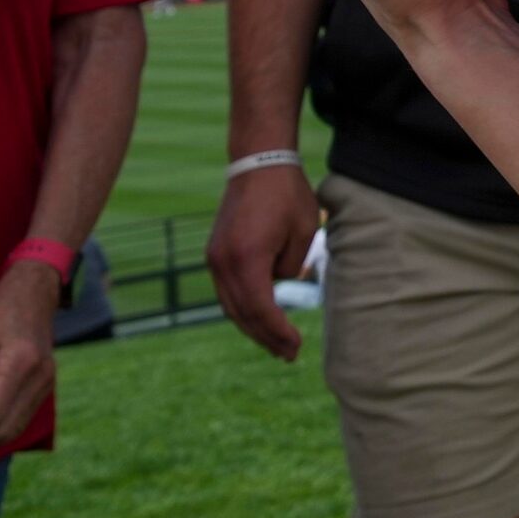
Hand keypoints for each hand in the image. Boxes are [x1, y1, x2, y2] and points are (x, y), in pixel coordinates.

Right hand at [207, 163, 318, 361]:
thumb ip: (291, 268)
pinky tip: (260, 319)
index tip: (296, 346)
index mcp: (247, 258)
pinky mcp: (214, 253)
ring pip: (231, 306)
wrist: (258, 163)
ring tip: (276, 345)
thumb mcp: (304, 233)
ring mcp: (214, 258)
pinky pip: (227, 291)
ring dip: (252, 327)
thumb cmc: (287, 194)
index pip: (261, 309)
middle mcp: (223, 262)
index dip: (278, 332)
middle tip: (288, 355)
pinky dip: (243, 309)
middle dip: (265, 337)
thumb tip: (278, 287)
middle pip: (242, 314)